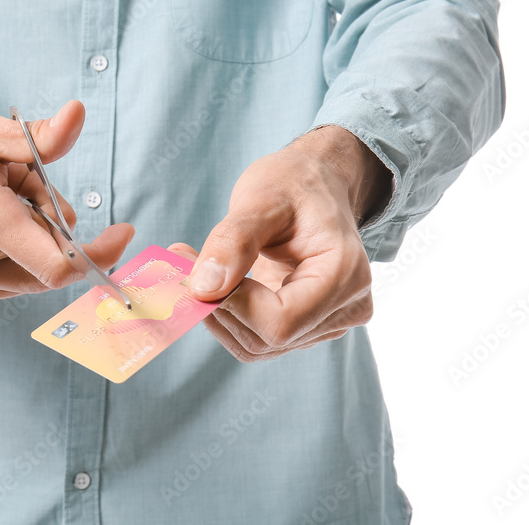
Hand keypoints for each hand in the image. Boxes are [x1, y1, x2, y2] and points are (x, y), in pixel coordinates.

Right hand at [0, 98, 133, 303]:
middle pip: (49, 263)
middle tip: (25, 182)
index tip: (122, 232)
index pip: (58, 264)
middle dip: (55, 225)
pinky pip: (6, 280)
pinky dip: (13, 252)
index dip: (99, 254)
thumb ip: (36, 136)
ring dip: (33, 239)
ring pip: (30, 273)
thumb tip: (78, 116)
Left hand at [175, 125, 390, 360]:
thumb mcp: (261, 198)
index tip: (195, 272)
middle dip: (218, 306)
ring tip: (199, 267)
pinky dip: (229, 314)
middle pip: (267, 339)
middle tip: (183, 263)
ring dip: (218, 312)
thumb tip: (203, 289)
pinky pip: (259, 339)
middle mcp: (345, 308)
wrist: (317, 183)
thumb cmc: (295, 183)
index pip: (280, 322)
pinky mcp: (308, 327)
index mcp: (345, 274)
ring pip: (257, 345)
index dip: (232, 304)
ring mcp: (329, 323)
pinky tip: (218, 281)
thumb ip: (233, 242)